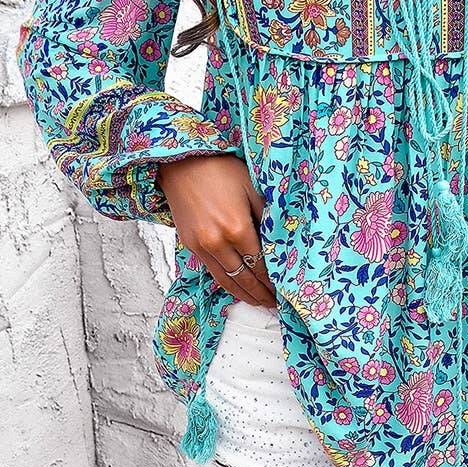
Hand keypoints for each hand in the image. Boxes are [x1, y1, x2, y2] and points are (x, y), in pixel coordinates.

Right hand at [157, 154, 277, 308]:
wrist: (182, 162)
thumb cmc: (221, 169)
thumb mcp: (253, 187)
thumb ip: (268, 217)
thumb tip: (282, 241)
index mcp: (237, 228)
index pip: (261, 264)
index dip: (273, 280)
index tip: (285, 289)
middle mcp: (217, 242)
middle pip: (244, 278)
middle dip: (261, 293)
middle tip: (274, 304)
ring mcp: (201, 246)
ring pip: (226, 280)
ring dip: (243, 294)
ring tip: (258, 302)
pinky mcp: (190, 244)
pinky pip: (212, 271)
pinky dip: (226, 283)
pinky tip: (237, 288)